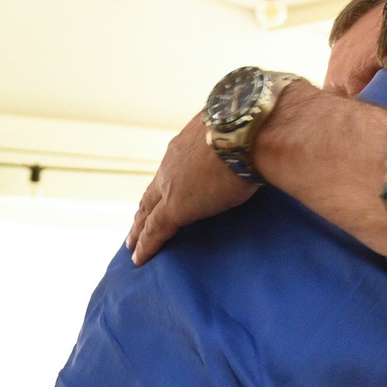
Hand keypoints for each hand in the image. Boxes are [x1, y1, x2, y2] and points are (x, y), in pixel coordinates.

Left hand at [128, 112, 257, 263]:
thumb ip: (235, 144)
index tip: (158, 195)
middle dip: (144, 209)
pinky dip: (145, 246)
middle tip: (136, 225)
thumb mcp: (238, 132)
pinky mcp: (174, 207)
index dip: (164, 185)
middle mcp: (173, 162)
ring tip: (133, 244)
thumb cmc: (253, 126)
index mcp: (189, 144)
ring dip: (139, 227)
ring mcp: (171, 184)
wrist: (249, 129)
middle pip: (153, 191)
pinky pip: (154, 230)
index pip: (172, 169)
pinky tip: (138, 260)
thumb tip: (253, 147)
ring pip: (147, 211)